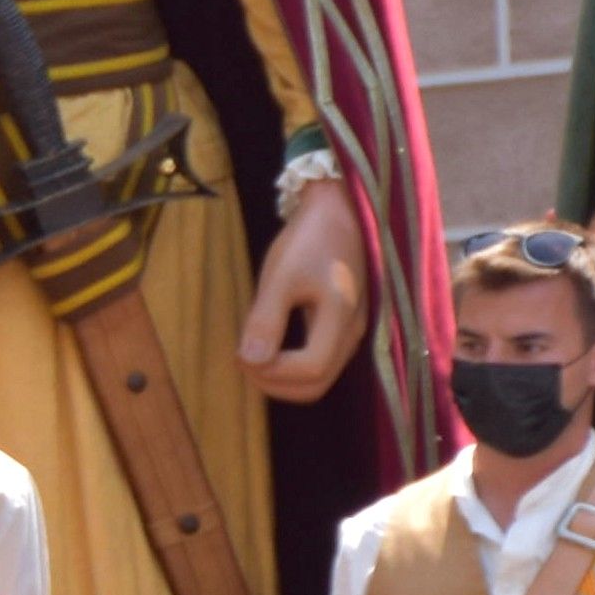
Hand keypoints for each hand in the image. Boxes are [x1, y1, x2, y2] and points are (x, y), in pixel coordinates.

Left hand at [237, 171, 371, 403]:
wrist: (338, 210)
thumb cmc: (309, 239)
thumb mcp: (280, 275)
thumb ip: (266, 320)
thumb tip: (250, 361)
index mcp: (341, 319)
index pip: (310, 372)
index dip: (271, 374)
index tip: (240, 356)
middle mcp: (354, 332)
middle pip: (317, 384)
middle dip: (275, 384)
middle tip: (242, 364)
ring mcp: (354, 330)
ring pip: (321, 376)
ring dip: (284, 377)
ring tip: (251, 356)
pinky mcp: (347, 324)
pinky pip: (322, 360)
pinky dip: (294, 365)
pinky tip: (270, 346)